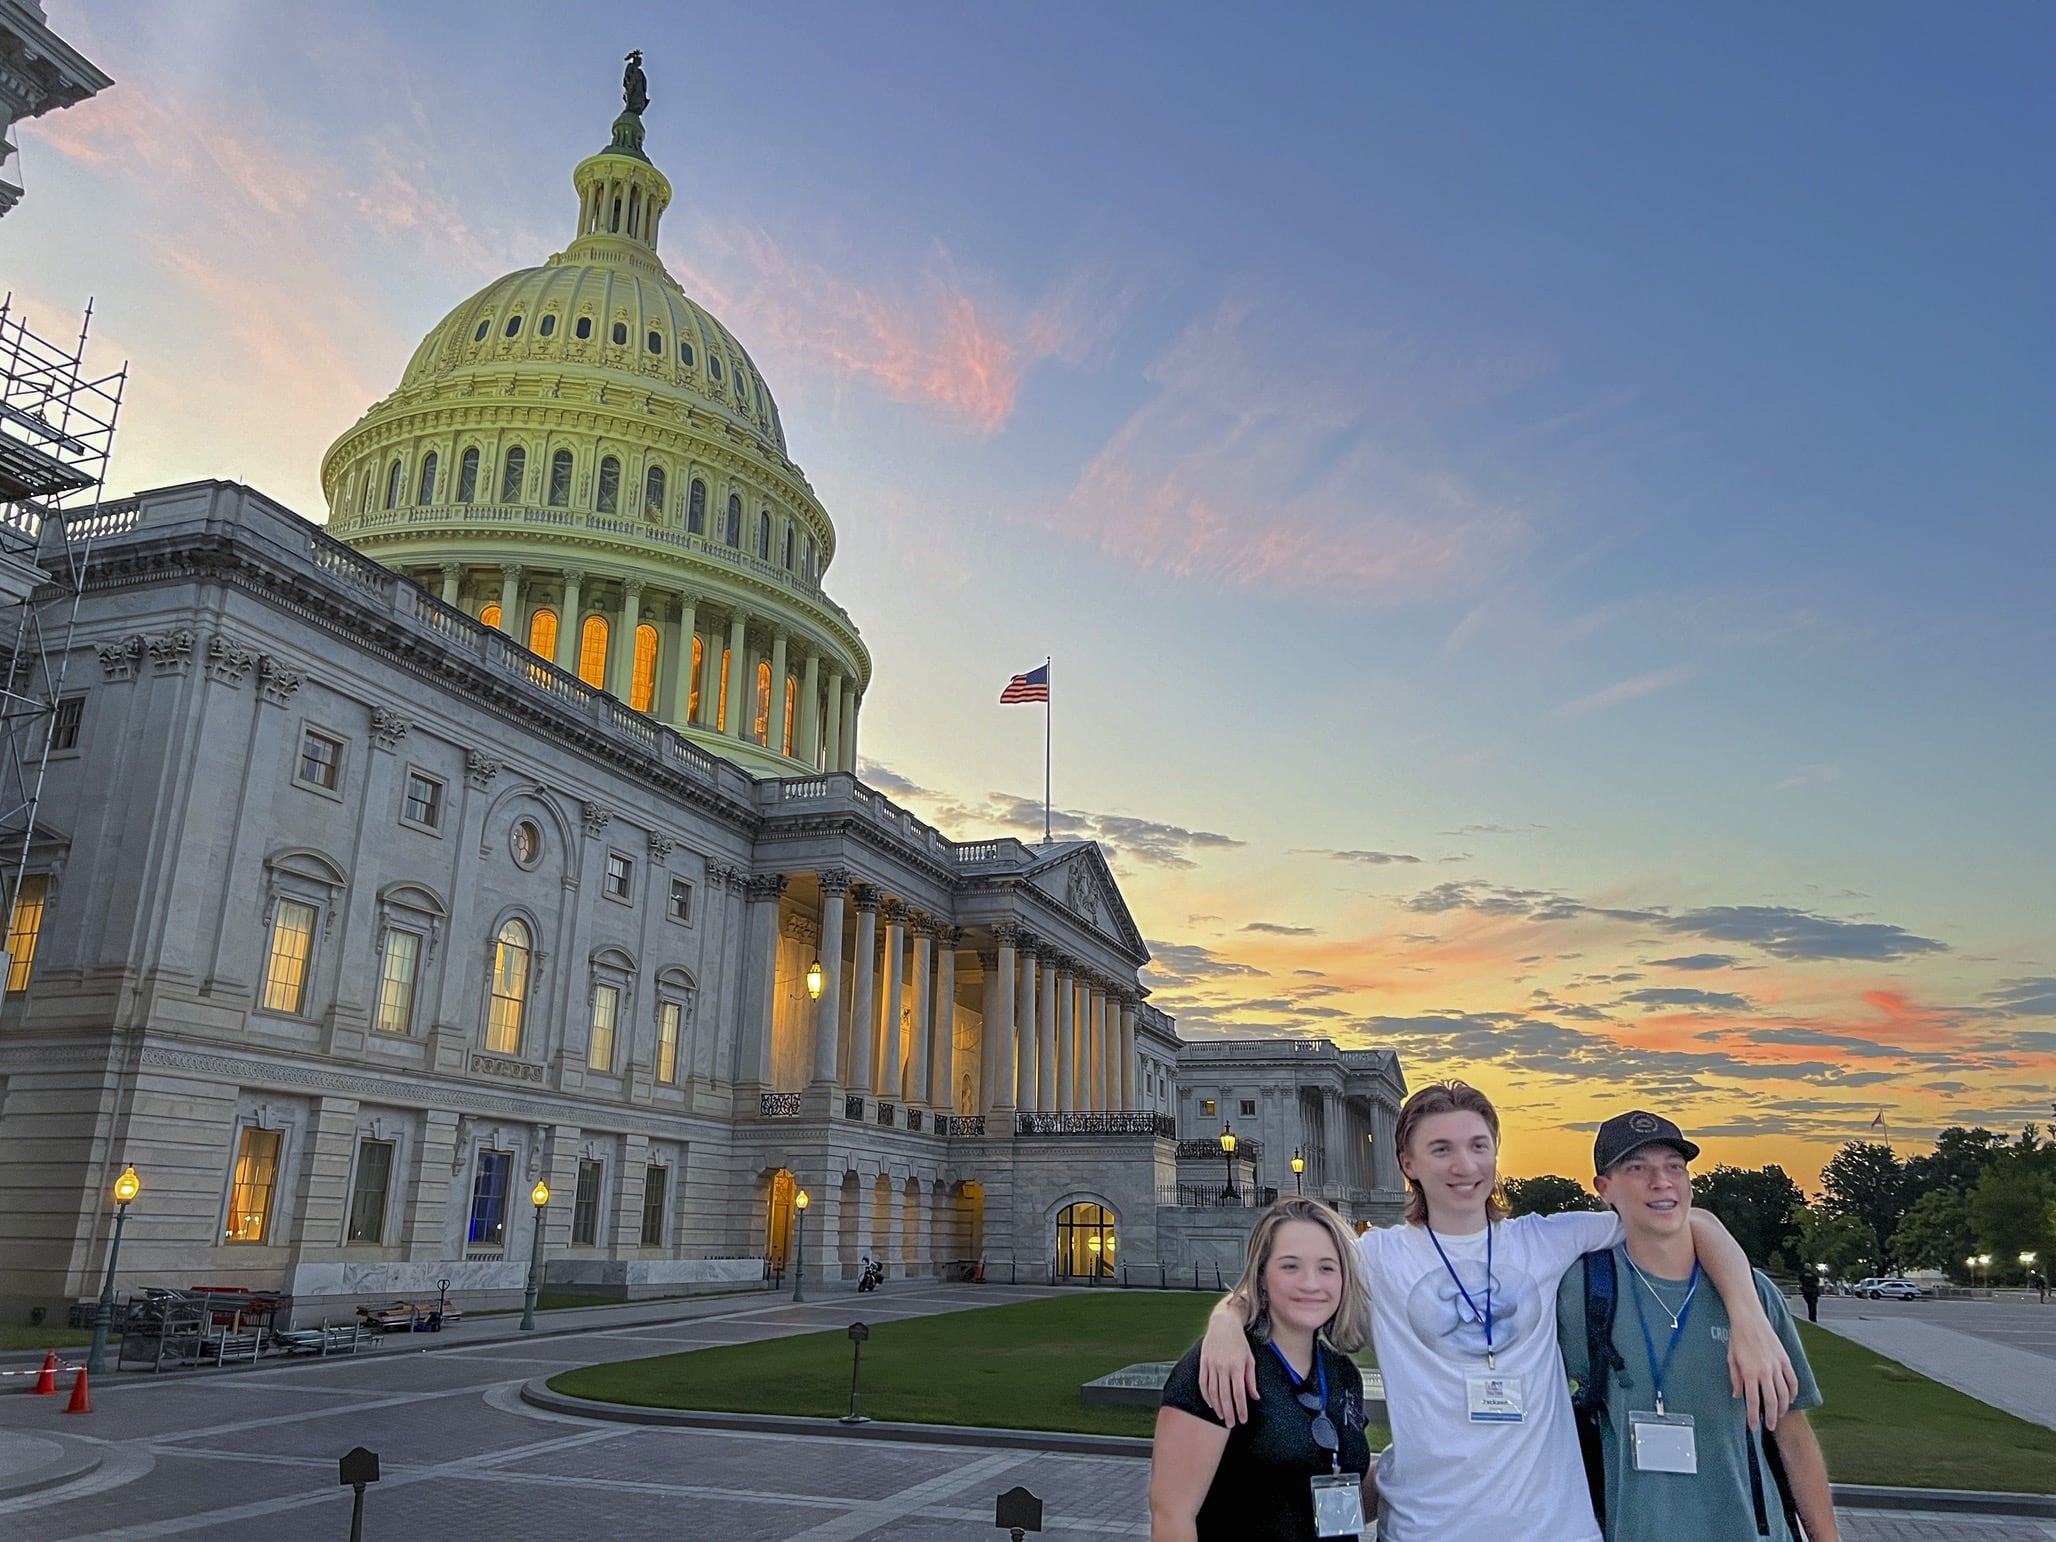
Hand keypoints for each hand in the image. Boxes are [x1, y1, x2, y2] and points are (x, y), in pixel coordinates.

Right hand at [1197, 1303, 1258, 1425]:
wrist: (1223, 1324)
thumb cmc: (1239, 1342)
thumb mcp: (1250, 1359)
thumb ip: (1251, 1380)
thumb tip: (1255, 1397)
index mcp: (1237, 1367)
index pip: (1239, 1394)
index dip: (1241, 1409)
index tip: (1243, 1420)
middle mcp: (1223, 1367)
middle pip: (1225, 1396)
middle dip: (1229, 1413)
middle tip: (1231, 1424)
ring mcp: (1211, 1365)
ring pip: (1213, 1392)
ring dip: (1217, 1407)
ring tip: (1222, 1417)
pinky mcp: (1203, 1363)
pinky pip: (1203, 1383)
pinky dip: (1206, 1395)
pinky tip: (1210, 1403)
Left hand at [1726, 1311, 1798, 1430]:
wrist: (1749, 1319)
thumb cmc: (1737, 1338)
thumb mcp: (1731, 1359)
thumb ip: (1735, 1379)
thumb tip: (1738, 1396)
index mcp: (1749, 1372)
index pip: (1752, 1401)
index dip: (1753, 1417)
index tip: (1754, 1427)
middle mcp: (1765, 1371)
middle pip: (1771, 1401)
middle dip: (1770, 1417)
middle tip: (1769, 1427)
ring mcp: (1777, 1366)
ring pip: (1784, 1393)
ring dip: (1782, 1407)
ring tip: (1778, 1416)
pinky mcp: (1785, 1360)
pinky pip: (1792, 1380)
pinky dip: (1793, 1392)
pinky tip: (1790, 1399)